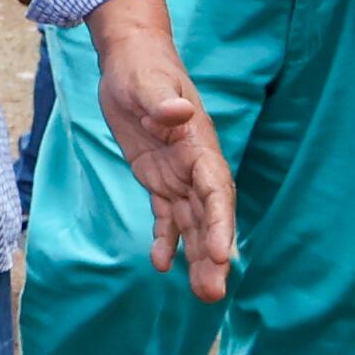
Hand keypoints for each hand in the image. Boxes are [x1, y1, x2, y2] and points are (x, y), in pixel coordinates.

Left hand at [84, 0, 234, 301]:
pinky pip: (166, 215)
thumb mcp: (147, 82)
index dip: (220, 224)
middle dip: (213, 254)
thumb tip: (178, 114)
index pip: (216, 190)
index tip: (223, 256)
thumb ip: (163, 102)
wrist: (131, 60)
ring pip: (192, 222)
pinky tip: (162, 265)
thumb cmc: (141, 68)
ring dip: (198, 256)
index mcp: (199, 144)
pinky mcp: (158, 178)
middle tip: (213, 295)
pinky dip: (165, 239)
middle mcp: (195, 165)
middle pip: (210, 216)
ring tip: (203, 294)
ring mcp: (178, 174)